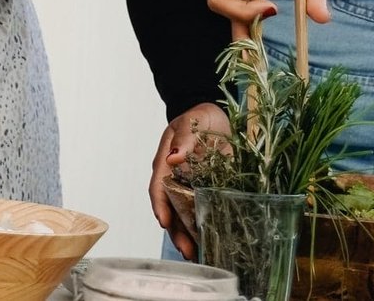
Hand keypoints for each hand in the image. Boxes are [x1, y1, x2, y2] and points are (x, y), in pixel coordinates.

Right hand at [149, 102, 228, 260]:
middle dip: (176, 231)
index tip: (164, 223)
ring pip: (183, 214)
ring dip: (188, 235)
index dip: (161, 206)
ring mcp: (190, 185)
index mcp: (165, 162)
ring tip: (196, 254)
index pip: (158, 187)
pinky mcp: (206, 189)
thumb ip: (183, 141)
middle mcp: (174, 178)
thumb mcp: (191, 123)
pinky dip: (203, 227)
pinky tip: (209, 241)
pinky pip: (201, 211)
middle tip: (186, 251)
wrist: (215, 117)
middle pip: (169, 208)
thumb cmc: (199, 117)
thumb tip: (173, 160)